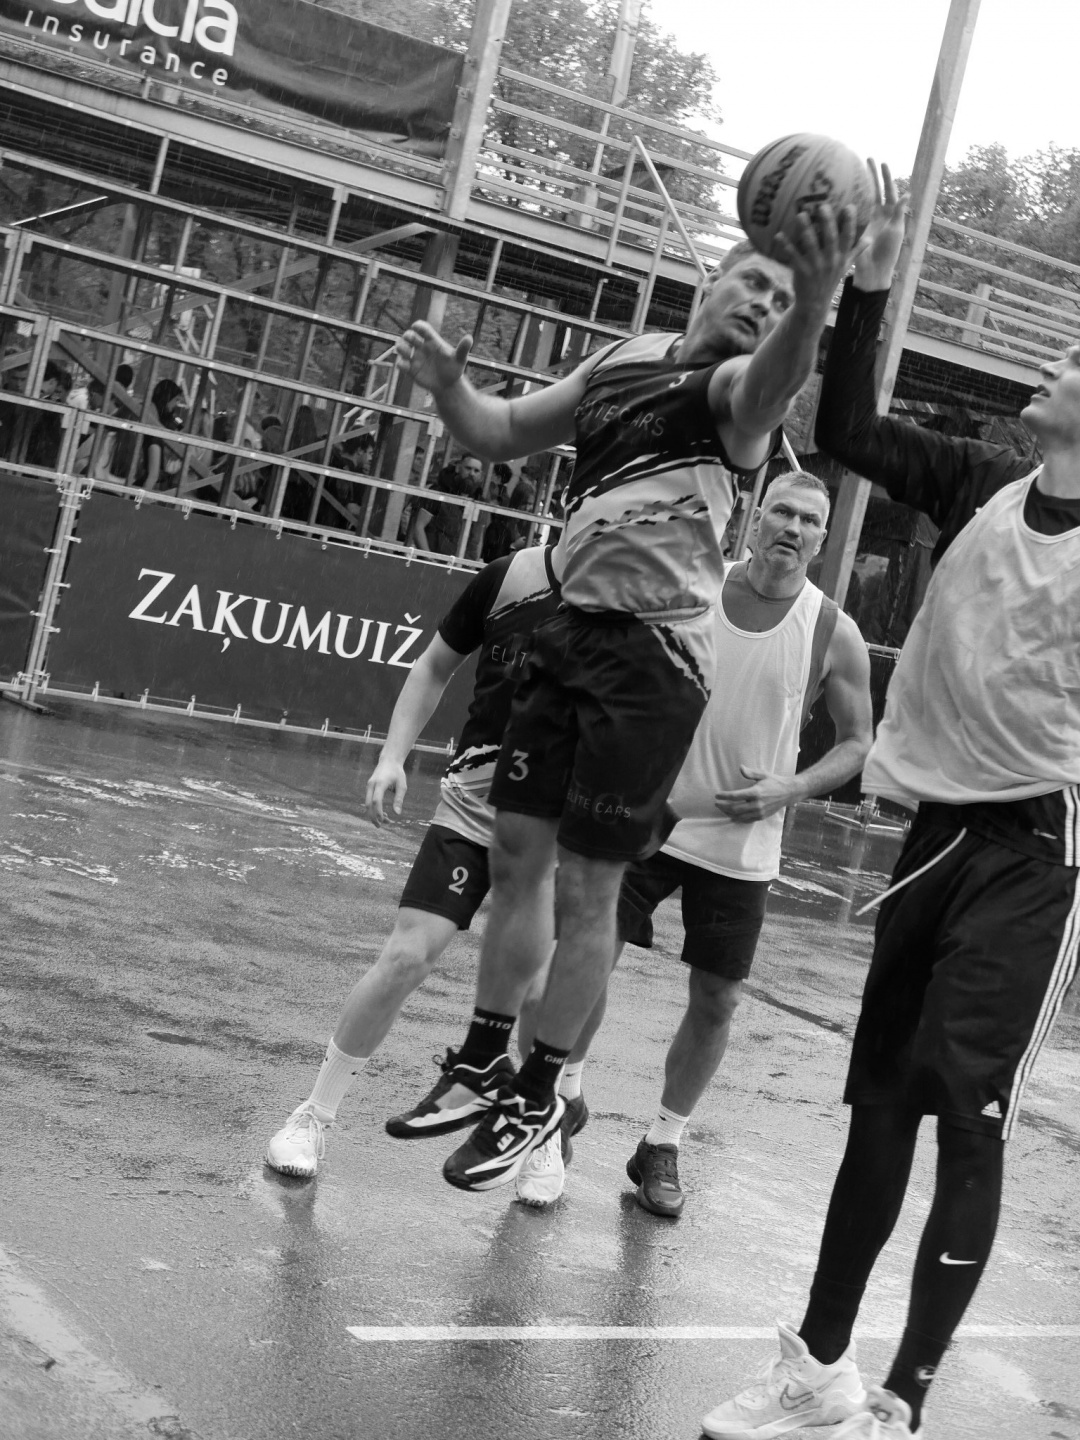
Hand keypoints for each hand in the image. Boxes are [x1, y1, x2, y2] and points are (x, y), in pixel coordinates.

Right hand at [365, 755, 407, 825]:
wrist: (389, 760)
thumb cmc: (397, 773)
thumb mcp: (402, 785)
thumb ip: (399, 799)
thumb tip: (397, 814)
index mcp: (380, 783)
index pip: (377, 800)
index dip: (378, 812)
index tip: (383, 821)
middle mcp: (371, 785)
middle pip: (368, 804)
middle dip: (373, 816)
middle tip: (380, 826)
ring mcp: (368, 786)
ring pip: (367, 804)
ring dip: (374, 814)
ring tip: (385, 821)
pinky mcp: (369, 788)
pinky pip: (369, 801)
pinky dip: (374, 809)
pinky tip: (383, 814)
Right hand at [395, 319, 471, 395]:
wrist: (448, 386)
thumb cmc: (454, 369)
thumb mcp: (460, 359)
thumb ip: (463, 349)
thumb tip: (469, 338)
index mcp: (432, 341)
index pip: (422, 328)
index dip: (418, 326)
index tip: (416, 327)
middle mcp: (421, 347)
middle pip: (409, 336)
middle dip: (407, 336)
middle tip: (411, 341)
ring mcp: (415, 358)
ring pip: (401, 347)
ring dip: (400, 347)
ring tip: (407, 353)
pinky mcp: (411, 370)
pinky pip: (400, 364)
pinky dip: (400, 364)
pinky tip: (406, 366)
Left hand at [714, 766, 798, 822]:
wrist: (788, 793)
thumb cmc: (774, 782)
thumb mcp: (763, 774)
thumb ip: (750, 773)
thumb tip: (740, 767)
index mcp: (756, 792)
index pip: (735, 796)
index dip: (724, 796)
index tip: (717, 795)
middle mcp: (757, 804)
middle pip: (735, 808)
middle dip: (723, 806)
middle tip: (716, 803)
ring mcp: (759, 812)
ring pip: (739, 816)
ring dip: (728, 813)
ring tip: (722, 809)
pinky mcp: (761, 817)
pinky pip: (746, 820)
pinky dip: (737, 818)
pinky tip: (732, 815)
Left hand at [772, 201, 859, 315]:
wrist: (815, 304)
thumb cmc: (829, 281)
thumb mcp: (845, 267)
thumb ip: (856, 252)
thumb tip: (870, 239)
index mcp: (841, 257)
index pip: (848, 238)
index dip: (850, 223)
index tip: (850, 206)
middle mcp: (830, 261)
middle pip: (830, 238)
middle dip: (827, 222)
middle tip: (823, 205)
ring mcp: (816, 266)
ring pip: (811, 244)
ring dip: (806, 229)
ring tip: (801, 214)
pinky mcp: (802, 271)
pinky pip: (793, 256)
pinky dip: (786, 245)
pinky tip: (778, 235)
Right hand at [853, 160, 906, 291]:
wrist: (873, 271)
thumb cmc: (888, 252)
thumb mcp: (896, 231)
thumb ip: (899, 213)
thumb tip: (906, 194)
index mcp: (890, 214)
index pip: (888, 190)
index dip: (886, 177)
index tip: (882, 162)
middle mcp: (877, 215)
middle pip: (875, 190)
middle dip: (872, 174)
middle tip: (867, 158)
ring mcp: (865, 221)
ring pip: (862, 198)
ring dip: (858, 185)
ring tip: (852, 171)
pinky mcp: (854, 228)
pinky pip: (850, 212)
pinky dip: (845, 201)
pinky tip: (838, 191)